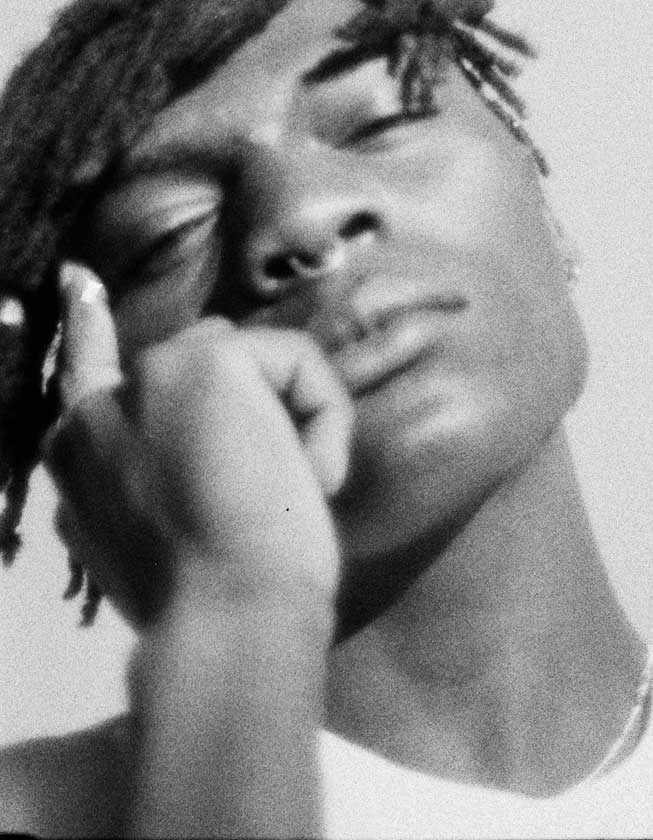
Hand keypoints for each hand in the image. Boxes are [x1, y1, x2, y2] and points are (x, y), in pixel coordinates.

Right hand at [43, 262, 352, 632]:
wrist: (226, 622)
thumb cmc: (210, 606)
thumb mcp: (164, 539)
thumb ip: (160, 473)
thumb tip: (208, 432)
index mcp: (81, 461)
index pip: (82, 368)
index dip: (86, 323)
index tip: (78, 278)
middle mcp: (98, 413)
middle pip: (208, 359)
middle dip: (259, 407)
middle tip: (270, 494)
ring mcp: (148, 379)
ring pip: (258, 362)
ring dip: (294, 425)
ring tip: (286, 496)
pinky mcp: (207, 361)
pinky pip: (300, 363)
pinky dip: (326, 421)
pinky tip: (307, 480)